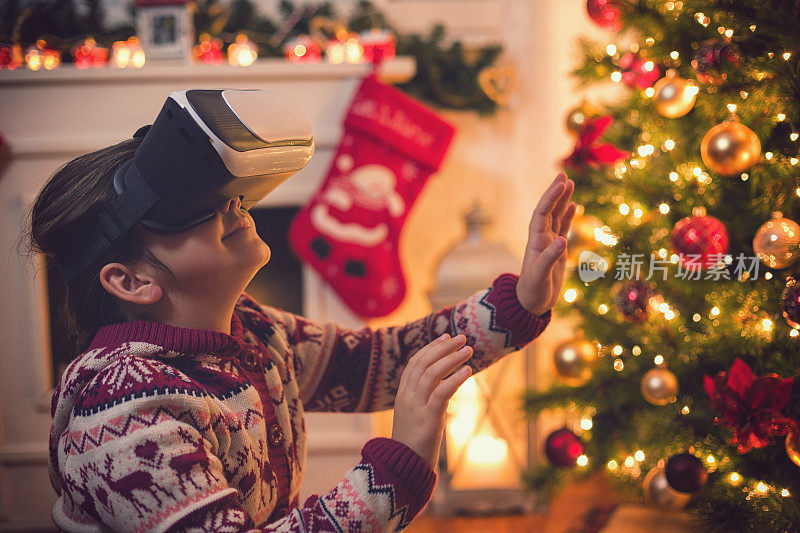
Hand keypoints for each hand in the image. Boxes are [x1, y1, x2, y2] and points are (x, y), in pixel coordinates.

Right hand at [391, 333, 472, 469]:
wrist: (404, 469)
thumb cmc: (413, 444)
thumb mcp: (416, 416)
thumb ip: (425, 399)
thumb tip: (443, 386)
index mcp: (402, 394)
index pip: (415, 362)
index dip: (431, 347)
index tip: (446, 336)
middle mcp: (406, 396)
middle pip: (423, 363)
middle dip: (444, 347)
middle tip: (462, 338)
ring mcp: (415, 407)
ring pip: (432, 373)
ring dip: (452, 359)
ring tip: (469, 351)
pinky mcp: (427, 419)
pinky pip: (441, 392)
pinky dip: (455, 379)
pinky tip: (468, 371)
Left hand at [516, 173, 575, 315]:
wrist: (531, 304)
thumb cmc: (533, 292)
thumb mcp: (540, 277)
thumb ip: (549, 258)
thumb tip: (563, 240)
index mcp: (535, 241)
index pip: (543, 213)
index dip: (551, 198)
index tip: (561, 183)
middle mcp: (541, 239)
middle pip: (548, 210)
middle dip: (555, 193)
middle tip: (564, 175)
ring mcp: (549, 243)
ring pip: (556, 217)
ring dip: (561, 201)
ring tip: (569, 184)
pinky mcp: (557, 251)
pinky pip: (563, 228)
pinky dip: (567, 216)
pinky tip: (573, 205)